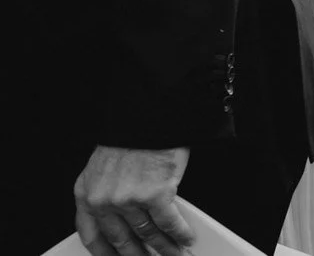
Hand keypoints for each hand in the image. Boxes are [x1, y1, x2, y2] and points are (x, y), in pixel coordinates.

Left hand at [74, 146, 192, 255]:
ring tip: (173, 253)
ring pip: (147, 234)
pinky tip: (185, 238)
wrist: (148, 115)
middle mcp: (104, 200)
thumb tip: (124, 219)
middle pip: (121, 240)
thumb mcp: (103, 167)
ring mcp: (129, 199)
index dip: (105, 253)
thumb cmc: (130, 136)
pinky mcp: (156, 194)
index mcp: (86, 193)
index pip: (91, 235)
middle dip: (136, 254)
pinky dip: (179, 233)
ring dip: (163, 248)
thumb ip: (106, 194)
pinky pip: (169, 222)